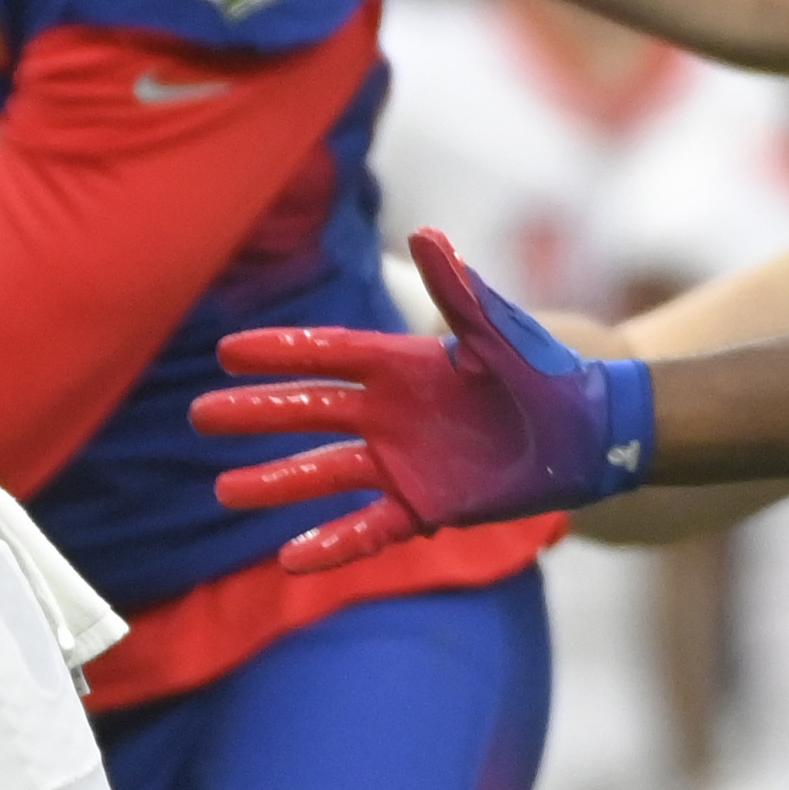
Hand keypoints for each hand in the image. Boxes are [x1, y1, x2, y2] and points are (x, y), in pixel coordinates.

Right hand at [196, 228, 655, 571]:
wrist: (587, 436)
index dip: (278, 353)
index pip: (326, 355)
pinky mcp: (422, 506)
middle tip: (201, 416)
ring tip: (225, 490)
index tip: (226, 354)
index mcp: (402, 365)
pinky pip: (366, 527)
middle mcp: (390, 413)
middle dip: (256, 413)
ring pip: (324, 472)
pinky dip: (330, 543)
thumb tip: (428, 233)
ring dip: (276, 482)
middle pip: (308, 412)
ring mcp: (401, 462)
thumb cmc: (546, 372)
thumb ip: (459, 292)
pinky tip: (290, 556)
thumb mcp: (500, 332)